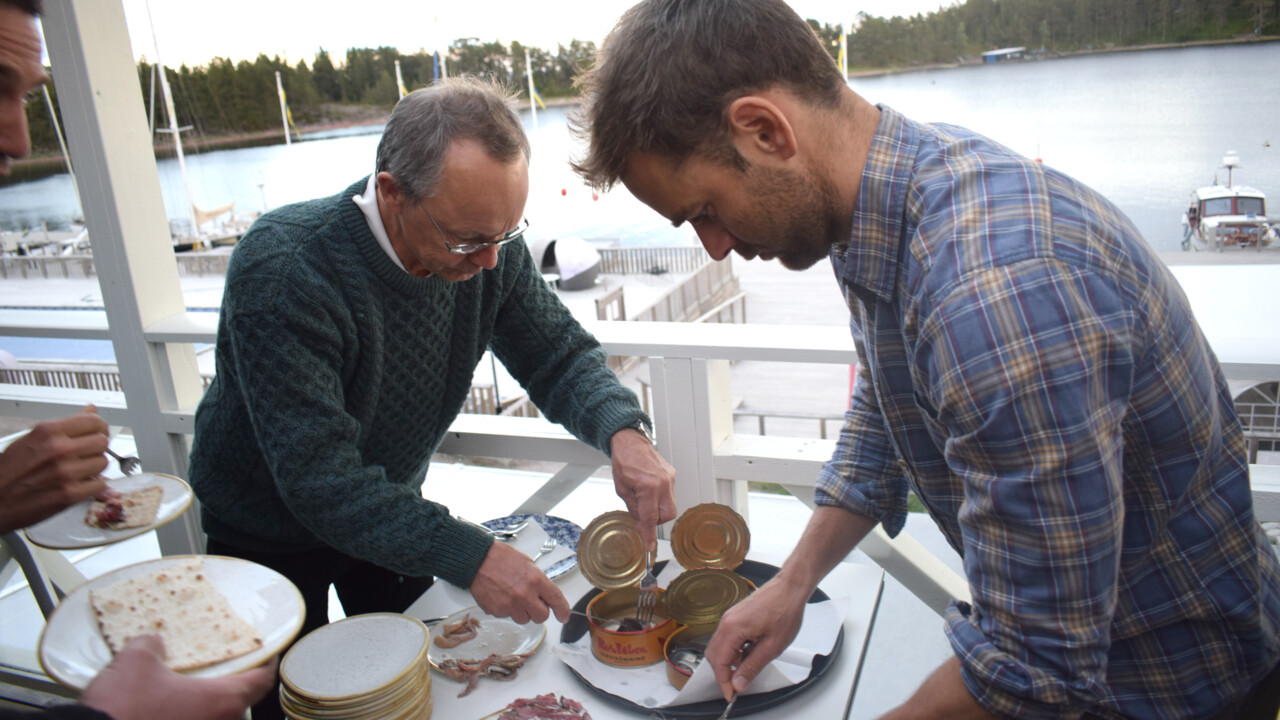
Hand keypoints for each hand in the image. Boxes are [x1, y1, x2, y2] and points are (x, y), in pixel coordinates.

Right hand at [0, 408, 109, 532]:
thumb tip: (90, 410)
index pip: (93, 421)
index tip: (99, 432)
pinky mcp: (70, 494)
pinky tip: (79, 484)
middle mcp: (58, 450)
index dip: (99, 428)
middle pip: (102, 442)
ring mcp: (66, 473)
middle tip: (87, 454)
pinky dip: (93, 485)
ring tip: (78, 470)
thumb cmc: (8, 472)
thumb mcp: (31, 439)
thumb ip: (64, 426)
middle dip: (97, 448)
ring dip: (94, 467)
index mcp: (48, 432)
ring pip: (103, 463)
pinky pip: (100, 484)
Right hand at [79, 635, 277, 719]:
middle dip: (231, 682)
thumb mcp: (136, 662)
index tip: (266, 652)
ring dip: (206, 701)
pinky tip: (167, 704)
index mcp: (220, 701)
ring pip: (214, 716)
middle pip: (239, 701)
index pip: (262, 681)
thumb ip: (152, 645)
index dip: (266, 663)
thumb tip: (153, 641)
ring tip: (189, 684)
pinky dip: (188, 714)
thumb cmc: (122, 711)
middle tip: (222, 665)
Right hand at [469, 539, 570, 623]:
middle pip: (541, 616)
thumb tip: (544, 594)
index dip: (563, 610)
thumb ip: (538, 581)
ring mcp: (510, 605)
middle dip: (539, 611)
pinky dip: (507, 610)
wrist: (478, 560)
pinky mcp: (498, 611)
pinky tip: (502, 596)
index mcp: (535, 579)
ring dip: (522, 611)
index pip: (556, 600)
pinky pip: (508, 616)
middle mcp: (525, 594)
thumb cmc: (500, 558)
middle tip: (533, 602)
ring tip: (513, 596)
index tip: (563, 616)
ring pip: (524, 619)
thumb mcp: (527, 563)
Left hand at [609, 429, 676, 549]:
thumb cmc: (624, 462)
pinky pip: (669, 494)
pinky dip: (660, 497)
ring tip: (644, 497)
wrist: (630, 442)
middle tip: (644, 514)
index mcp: (648, 487)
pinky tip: (649, 488)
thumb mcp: (621, 489)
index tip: (650, 546)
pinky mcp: (672, 475)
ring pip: (670, 505)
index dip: (649, 534)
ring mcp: (670, 478)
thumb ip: (634, 508)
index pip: (650, 518)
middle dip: (657, 519)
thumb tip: (642, 523)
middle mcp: (663, 483)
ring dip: (658, 508)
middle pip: (667, 515)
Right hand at [703, 574, 810, 700]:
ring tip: (749, 668)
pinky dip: (734, 650)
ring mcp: (730, 617)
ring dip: (730, 661)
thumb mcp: (772, 646)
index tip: (732, 695)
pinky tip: (750, 653)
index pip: (720, 663)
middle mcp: (726, 621)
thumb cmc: (785, 611)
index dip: (724, 682)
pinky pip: (728, 638)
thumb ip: (752, 666)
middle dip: (724, 673)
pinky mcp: (736, 616)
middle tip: (738, 686)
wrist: (790, 588)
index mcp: (732, 628)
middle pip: (714, 655)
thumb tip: (739, 683)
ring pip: (720, 646)